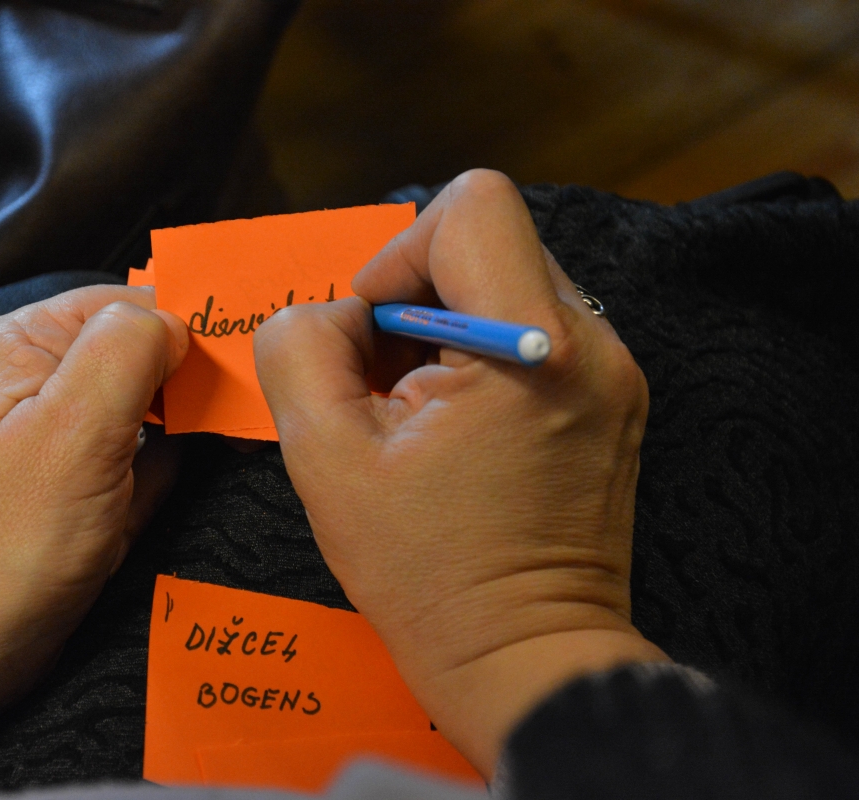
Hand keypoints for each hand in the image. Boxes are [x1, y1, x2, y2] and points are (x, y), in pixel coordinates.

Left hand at [0, 286, 187, 787]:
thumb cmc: (4, 546)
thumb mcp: (75, 428)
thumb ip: (129, 350)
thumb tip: (177, 322)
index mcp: (19, 343)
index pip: (124, 301)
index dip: (184, 322)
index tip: (240, 353)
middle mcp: (32, 379)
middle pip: (138, 351)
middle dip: (186, 381)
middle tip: (228, 409)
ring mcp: (53, 436)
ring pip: (145, 407)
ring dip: (179, 430)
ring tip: (203, 449)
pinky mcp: (71, 485)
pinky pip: (137, 459)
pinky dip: (160, 474)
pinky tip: (157, 498)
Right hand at [254, 170, 667, 777]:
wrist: (524, 661)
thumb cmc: (425, 574)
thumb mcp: (325, 460)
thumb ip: (302, 350)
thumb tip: (335, 316)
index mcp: (532, 348)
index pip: (472, 205)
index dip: (399, 255)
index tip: (372, 336)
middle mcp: (594, 343)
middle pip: (490, 241)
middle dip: (417, 297)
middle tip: (385, 384)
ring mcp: (616, 372)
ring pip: (510, 284)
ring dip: (448, 328)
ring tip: (421, 413)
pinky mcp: (616, 399)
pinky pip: (537, 330)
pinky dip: (485, 356)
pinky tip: (460, 429)